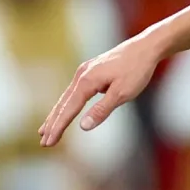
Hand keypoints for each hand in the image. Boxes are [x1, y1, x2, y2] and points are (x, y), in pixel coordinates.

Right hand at [38, 31, 165, 145]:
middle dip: (52, 123)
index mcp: (87, 81)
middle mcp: (81, 75)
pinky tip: (64, 110)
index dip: (58, 127)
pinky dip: (67, 103)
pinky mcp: (91, 70)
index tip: (48, 142)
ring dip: (56, 114)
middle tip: (43, 142)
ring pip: (66, 97)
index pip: (68, 109)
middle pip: (63, 104)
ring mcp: (85, 71)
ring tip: (46, 129)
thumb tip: (83, 126)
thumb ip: (102, 110)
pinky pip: (74, 91)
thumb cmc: (137, 70)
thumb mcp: (122, 93)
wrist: (146, 47)